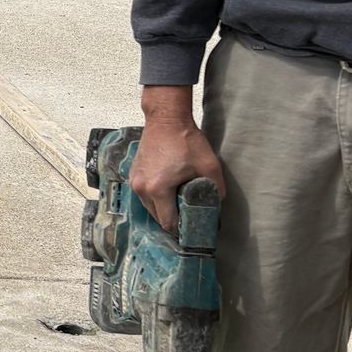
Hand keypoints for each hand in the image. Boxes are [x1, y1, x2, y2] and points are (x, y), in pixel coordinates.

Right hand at [130, 87, 225, 231]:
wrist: (166, 119)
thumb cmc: (187, 140)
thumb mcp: (210, 166)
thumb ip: (216, 191)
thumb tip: (218, 208)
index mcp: (158, 189)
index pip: (168, 222)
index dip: (181, 231)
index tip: (192, 232)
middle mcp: (142, 188)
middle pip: (157, 217)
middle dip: (173, 221)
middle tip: (188, 219)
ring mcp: (135, 181)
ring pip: (149, 207)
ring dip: (163, 210)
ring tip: (179, 206)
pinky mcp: (133, 174)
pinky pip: (144, 195)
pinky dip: (156, 198)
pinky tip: (169, 193)